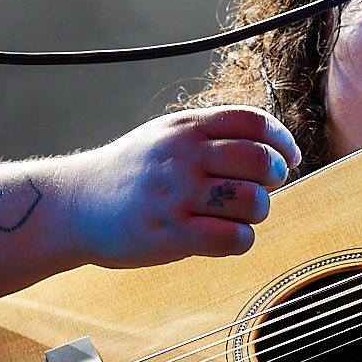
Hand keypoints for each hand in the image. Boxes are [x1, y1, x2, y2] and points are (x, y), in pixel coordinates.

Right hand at [62, 107, 299, 268]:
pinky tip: (226, 236)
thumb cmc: (132, 173)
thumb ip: (214, 135)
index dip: (282, 141)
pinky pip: (234, 238)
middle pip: (261, 161)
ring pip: (254, 201)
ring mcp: (176, 195)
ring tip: (239, 214)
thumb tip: (275, 149)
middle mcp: (183, 157)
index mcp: (186, 127)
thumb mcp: (167, 136)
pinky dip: (241, 239)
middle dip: (275, 176)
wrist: (74, 205)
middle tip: (264, 187)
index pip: (254, 122)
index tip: (287, 158)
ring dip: (258, 211)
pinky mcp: (171, 233)